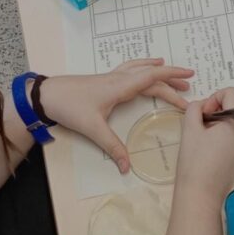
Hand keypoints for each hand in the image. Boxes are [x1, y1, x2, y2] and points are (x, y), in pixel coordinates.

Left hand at [39, 58, 193, 172]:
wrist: (45, 96)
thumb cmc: (68, 107)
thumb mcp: (93, 129)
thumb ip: (113, 147)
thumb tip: (127, 167)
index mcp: (119, 87)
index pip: (152, 77)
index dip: (172, 76)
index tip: (189, 78)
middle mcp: (117, 79)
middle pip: (150, 74)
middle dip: (171, 78)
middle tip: (188, 85)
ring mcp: (110, 77)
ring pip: (140, 68)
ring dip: (157, 70)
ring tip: (171, 71)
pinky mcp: (104, 80)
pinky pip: (129, 69)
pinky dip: (142, 67)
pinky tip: (143, 70)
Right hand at [175, 87, 233, 199]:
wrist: (201, 194)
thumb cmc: (195, 162)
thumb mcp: (190, 128)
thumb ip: (195, 108)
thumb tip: (201, 106)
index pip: (230, 93)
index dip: (213, 97)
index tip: (203, 114)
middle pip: (232, 106)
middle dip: (213, 110)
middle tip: (198, 126)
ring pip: (231, 121)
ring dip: (214, 123)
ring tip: (200, 138)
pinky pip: (232, 135)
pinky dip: (219, 134)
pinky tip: (205, 148)